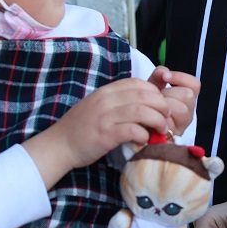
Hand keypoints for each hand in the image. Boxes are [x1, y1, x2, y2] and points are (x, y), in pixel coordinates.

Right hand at [24, 78, 170, 185]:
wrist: (60, 144)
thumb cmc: (82, 128)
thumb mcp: (99, 106)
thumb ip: (118, 101)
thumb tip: (145, 103)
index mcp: (106, 91)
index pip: (138, 83)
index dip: (155, 92)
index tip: (160, 105)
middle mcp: (106, 100)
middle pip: (145, 95)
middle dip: (162, 106)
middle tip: (166, 118)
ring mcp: (105, 117)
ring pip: (142, 111)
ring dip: (157, 120)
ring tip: (161, 129)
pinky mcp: (105, 135)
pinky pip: (132, 130)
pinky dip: (143, 134)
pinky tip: (144, 139)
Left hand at [148, 66, 200, 133]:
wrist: (136, 126)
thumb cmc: (147, 107)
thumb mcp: (152, 88)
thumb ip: (158, 76)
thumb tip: (163, 71)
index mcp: (185, 99)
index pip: (194, 84)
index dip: (181, 78)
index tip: (165, 77)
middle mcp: (188, 112)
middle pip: (188, 95)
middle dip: (169, 94)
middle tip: (157, 99)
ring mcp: (182, 125)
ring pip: (181, 109)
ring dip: (164, 106)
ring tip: (154, 109)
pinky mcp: (174, 135)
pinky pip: (171, 123)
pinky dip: (159, 118)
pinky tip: (151, 118)